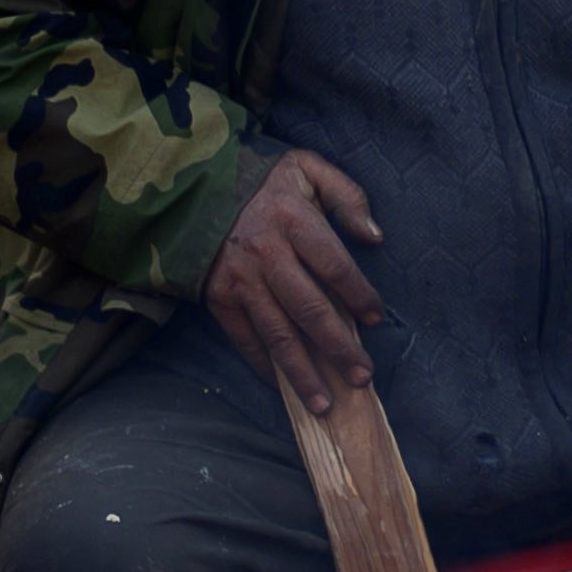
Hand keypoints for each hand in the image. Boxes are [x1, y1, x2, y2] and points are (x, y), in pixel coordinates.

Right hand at [205, 147, 385, 409]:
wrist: (195, 190)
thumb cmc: (264, 181)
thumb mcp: (307, 168)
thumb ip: (347, 196)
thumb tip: (374, 236)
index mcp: (292, 220)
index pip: (334, 265)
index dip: (358, 293)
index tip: (376, 318)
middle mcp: (265, 254)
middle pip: (308, 309)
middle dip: (337, 348)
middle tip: (362, 377)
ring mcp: (239, 280)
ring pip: (277, 334)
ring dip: (303, 372)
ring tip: (326, 404)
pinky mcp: (218, 298)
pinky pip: (245, 339)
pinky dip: (264, 366)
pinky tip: (284, 389)